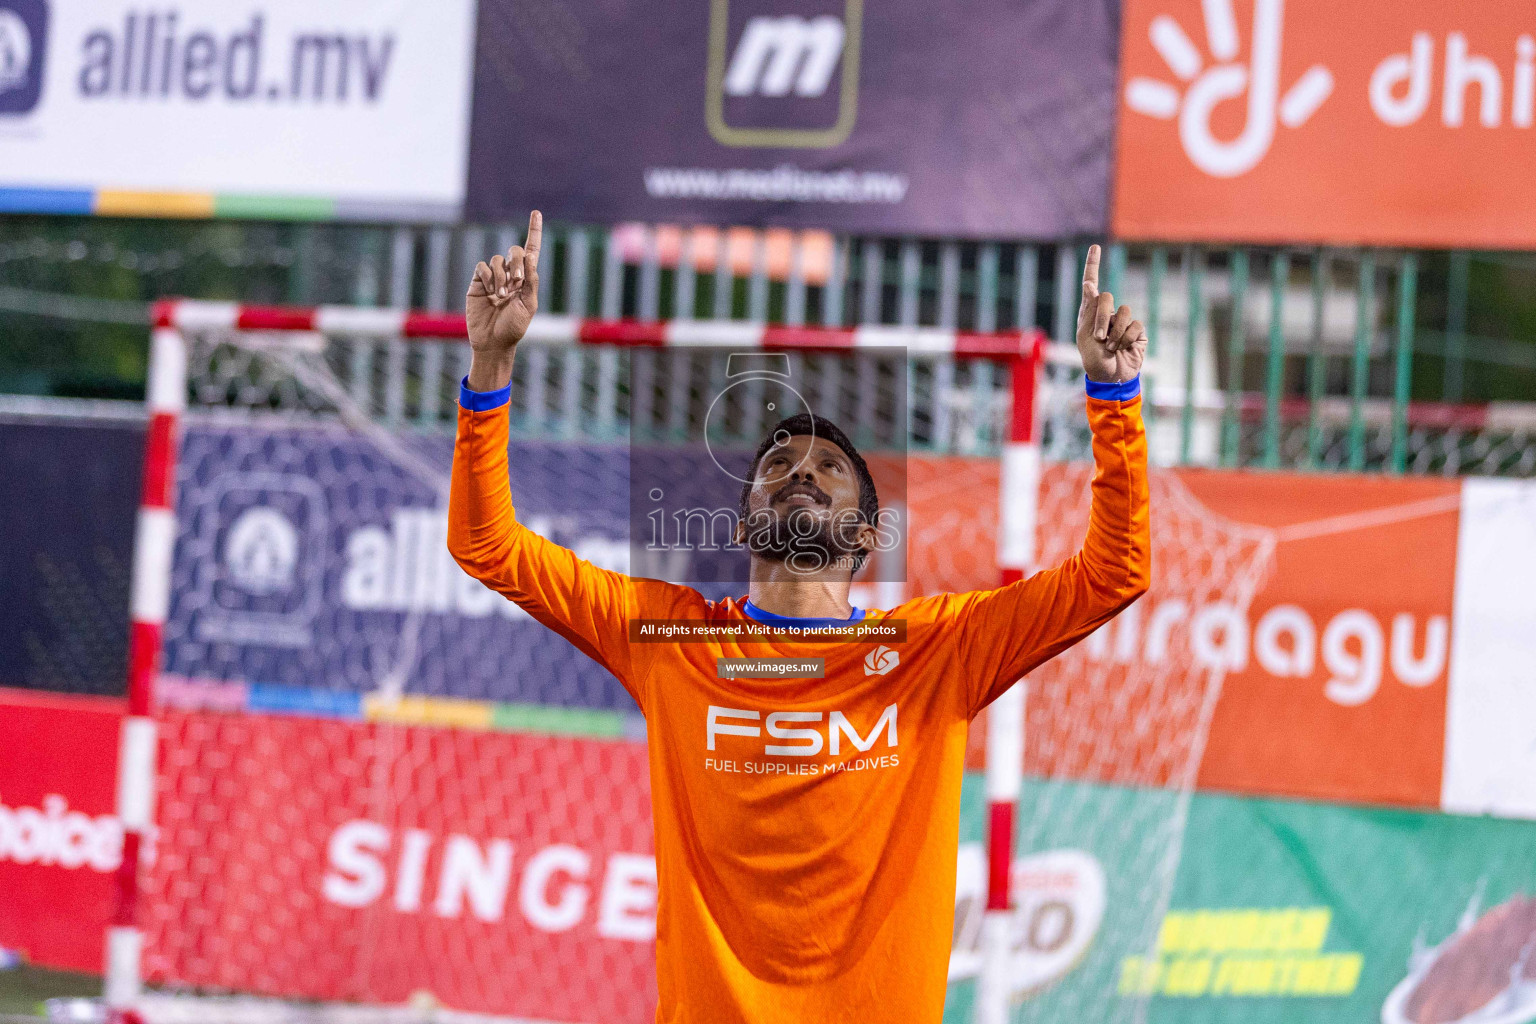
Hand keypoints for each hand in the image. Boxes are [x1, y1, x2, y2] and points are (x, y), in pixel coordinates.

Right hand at [467, 210, 541, 355]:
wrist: (492, 342)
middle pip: (514, 251)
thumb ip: (531, 281)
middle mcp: (510, 275)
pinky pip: (482, 267)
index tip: (536, 212)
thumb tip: (529, 255)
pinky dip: (488, 278)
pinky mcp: (478, 282)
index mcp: (526, 279)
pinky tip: (489, 294)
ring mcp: (493, 277)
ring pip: (497, 260)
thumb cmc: (514, 327)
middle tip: (516, 283)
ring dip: (501, 277)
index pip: (531, 251)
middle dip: (517, 263)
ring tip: (500, 297)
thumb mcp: (528, 305)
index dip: (534, 231)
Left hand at [1076, 244, 1147, 384]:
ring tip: (1110, 347)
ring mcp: (1123, 321)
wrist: (1109, 378)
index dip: (1092, 264)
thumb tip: (1090, 284)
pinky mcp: (1138, 331)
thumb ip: (1089, 310)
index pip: (1091, 284)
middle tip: (1098, 337)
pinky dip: (1126, 339)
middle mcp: (1106, 312)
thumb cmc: (1093, 359)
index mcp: (1089, 312)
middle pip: (1106, 298)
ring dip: (1115, 333)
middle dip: (1101, 318)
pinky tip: (1123, 349)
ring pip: (1123, 312)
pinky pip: (1135, 326)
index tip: (1095, 247)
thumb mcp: (1084, 336)